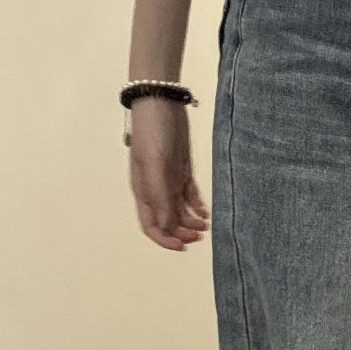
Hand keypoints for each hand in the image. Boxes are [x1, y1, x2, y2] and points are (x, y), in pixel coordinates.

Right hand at [127, 96, 209, 250]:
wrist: (161, 103)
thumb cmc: (154, 132)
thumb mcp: (155, 165)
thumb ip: (160, 196)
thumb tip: (166, 225)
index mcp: (143, 191)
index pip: (151, 225)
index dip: (165, 239)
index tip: (183, 247)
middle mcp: (155, 189)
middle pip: (167, 220)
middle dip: (182, 232)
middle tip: (200, 236)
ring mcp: (168, 179)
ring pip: (180, 210)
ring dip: (191, 221)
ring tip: (206, 225)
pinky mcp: (181, 169)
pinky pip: (189, 194)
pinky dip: (197, 206)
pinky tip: (207, 212)